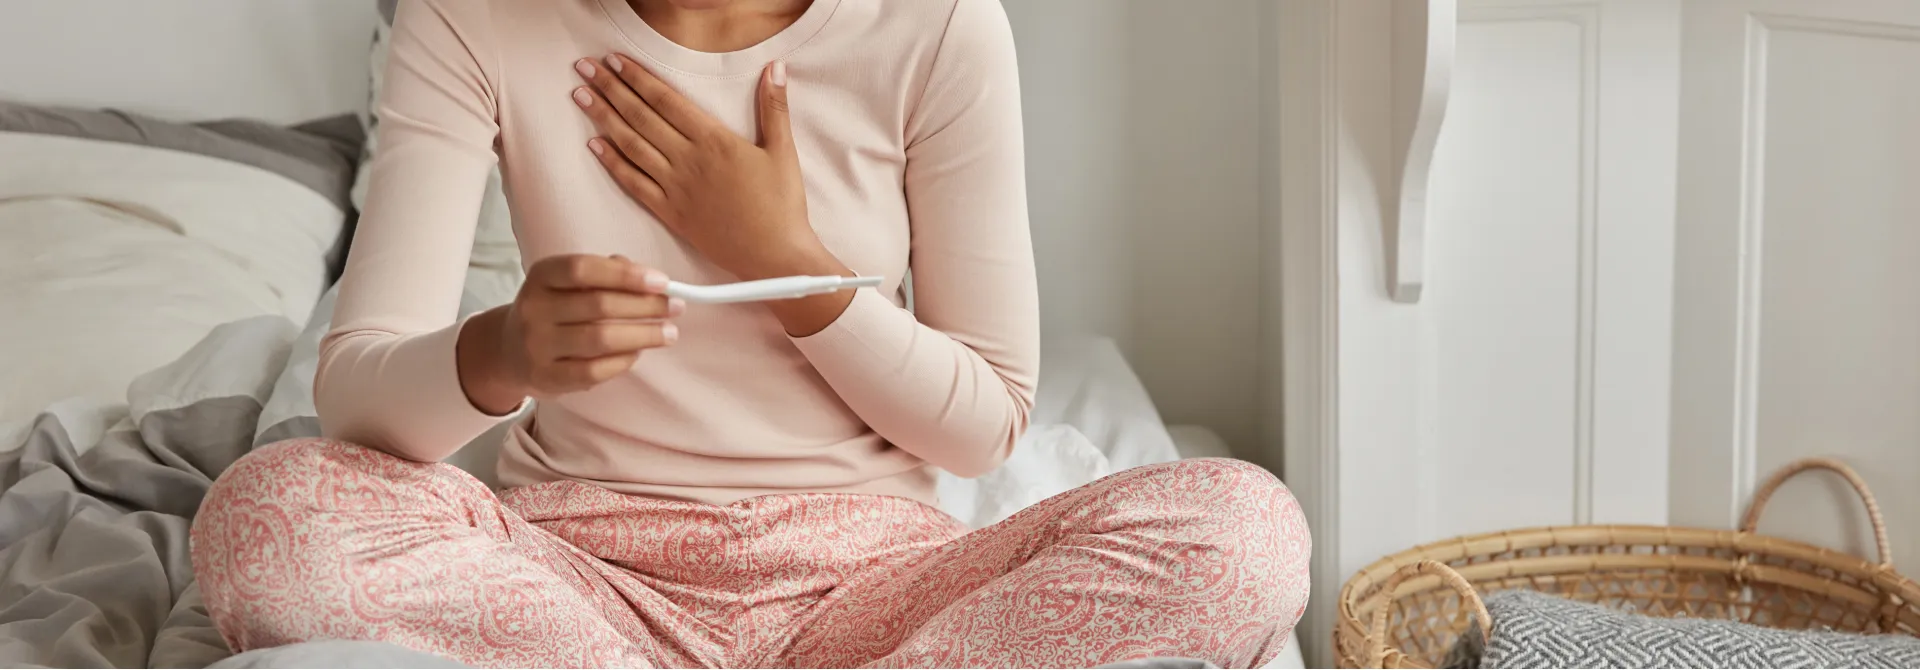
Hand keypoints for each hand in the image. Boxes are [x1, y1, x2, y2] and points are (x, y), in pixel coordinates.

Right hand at [457, 254, 681, 412]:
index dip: (625, 275)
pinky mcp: (547, 377)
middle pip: (598, 305)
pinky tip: (639, 353)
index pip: (583, 269)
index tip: (662, 281)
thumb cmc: (554, 309)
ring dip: (643, 335)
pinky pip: (594, 371)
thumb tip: (647, 277)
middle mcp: (534, 309)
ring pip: (600, 339)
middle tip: (676, 307)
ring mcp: (537, 346)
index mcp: (541, 275)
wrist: (509, 351)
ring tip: (669, 333)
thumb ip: (605, 273)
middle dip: (645, 306)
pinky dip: (623, 361)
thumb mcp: (568, 282)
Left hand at [572, 55, 829, 281]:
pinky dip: (612, 162)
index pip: (666, 99)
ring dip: (603, 118)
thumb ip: (775, 106)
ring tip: (581, 96)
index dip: (637, 77)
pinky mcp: (670, 213)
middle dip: (611, 89)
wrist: (774, 256)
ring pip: (631, 145)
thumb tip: (777, 66)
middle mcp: (688, 160)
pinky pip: (633, 183)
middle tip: (585, 68)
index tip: (614, 60)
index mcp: (714, 140)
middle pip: (641, 117)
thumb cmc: (782, 205)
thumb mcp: (783, 150)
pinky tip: (593, 144)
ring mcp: (675, 187)